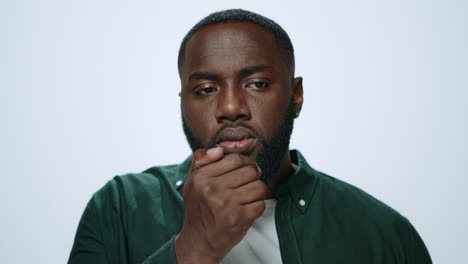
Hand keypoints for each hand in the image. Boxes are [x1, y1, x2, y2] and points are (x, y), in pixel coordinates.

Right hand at [174, 147, 266, 263]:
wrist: (199, 240)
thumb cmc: (199, 207)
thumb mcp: (192, 181)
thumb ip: (201, 159)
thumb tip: (219, 148)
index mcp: (201, 177)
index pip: (235, 158)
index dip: (242, 163)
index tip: (240, 171)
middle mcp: (213, 189)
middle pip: (250, 170)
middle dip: (252, 176)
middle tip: (244, 184)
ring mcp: (227, 204)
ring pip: (260, 186)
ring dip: (256, 192)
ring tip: (245, 197)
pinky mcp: (239, 218)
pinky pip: (261, 204)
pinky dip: (256, 207)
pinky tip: (245, 209)